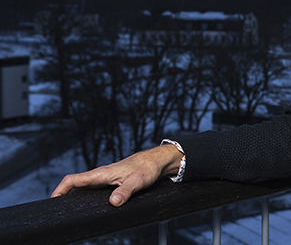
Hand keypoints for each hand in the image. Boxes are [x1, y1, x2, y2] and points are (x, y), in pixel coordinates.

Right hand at [50, 144, 182, 206]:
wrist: (157, 161)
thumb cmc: (147, 168)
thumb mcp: (137, 181)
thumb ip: (125, 192)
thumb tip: (113, 202)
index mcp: (101, 174)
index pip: (72, 180)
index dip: (59, 190)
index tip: (52, 201)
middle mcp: (100, 175)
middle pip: (75, 186)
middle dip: (64, 197)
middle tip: (58, 211)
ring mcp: (105, 179)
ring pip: (84, 188)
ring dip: (74, 197)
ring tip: (69, 211)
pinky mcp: (111, 182)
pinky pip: (93, 190)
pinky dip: (86, 197)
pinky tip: (88, 206)